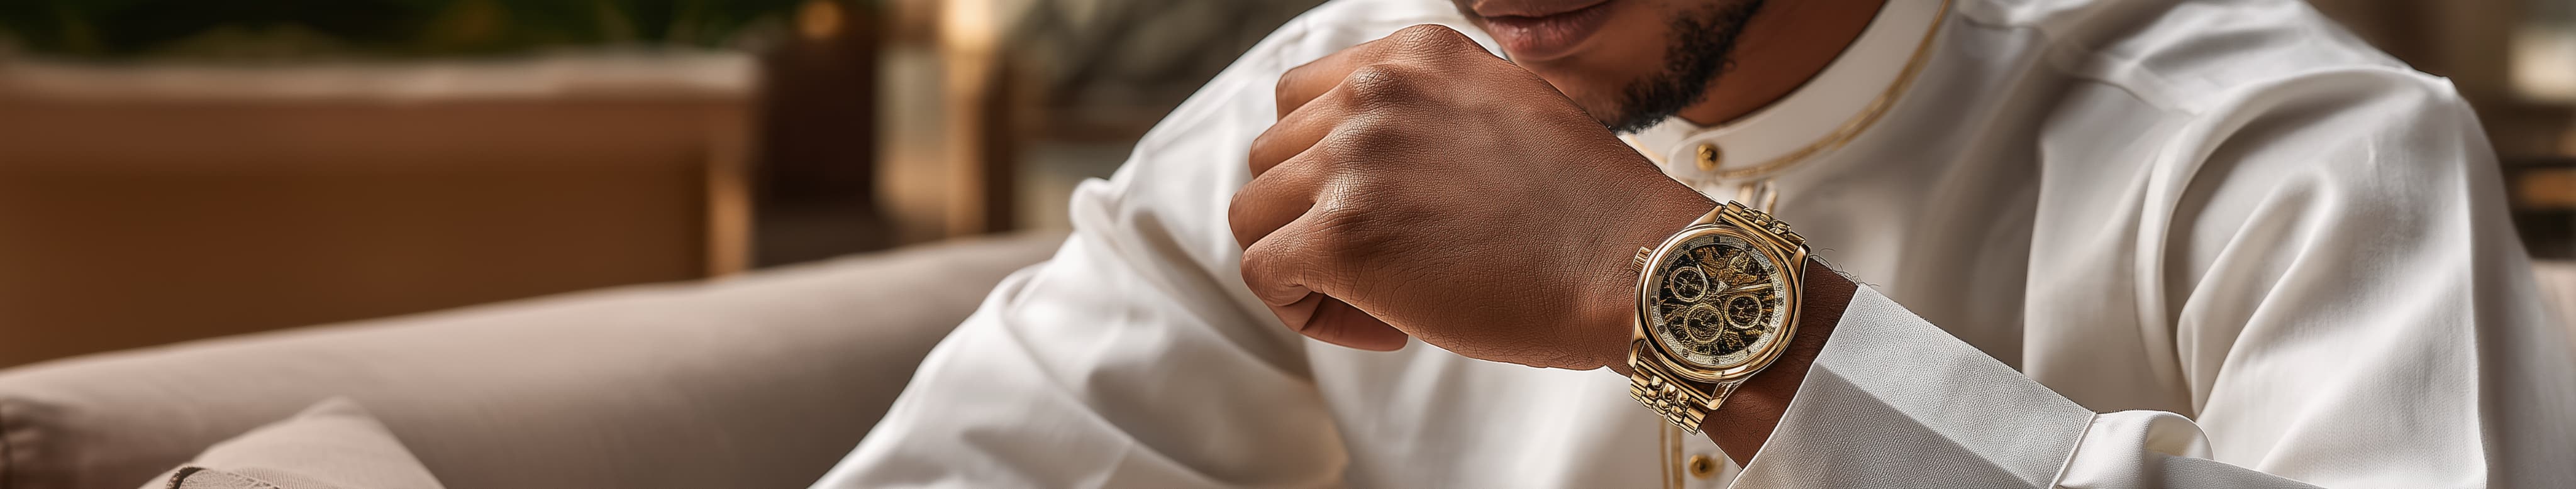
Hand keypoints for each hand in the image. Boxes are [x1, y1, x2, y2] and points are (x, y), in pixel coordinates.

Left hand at [1230, 24, 1711, 371]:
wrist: (1633, 264)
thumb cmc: (1586, 213)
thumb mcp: (1504, 110)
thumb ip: (1430, 114)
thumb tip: (1378, 163)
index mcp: (1414, 56)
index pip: (1305, 99)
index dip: (1325, 167)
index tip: (1384, 213)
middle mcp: (1374, 92)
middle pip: (1271, 156)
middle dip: (1311, 218)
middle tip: (1385, 267)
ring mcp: (1352, 161)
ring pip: (1253, 214)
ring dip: (1302, 263)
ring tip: (1377, 300)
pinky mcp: (1339, 237)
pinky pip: (1264, 274)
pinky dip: (1306, 312)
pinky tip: (1381, 330)